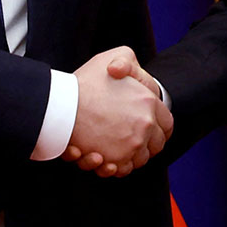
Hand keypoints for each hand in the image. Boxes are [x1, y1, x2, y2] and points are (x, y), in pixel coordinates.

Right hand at [69, 47, 171, 176]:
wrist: (60, 106)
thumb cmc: (83, 82)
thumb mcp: (111, 57)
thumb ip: (126, 61)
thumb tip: (124, 71)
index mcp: (148, 101)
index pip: (166, 122)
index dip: (160, 127)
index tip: (151, 129)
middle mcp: (145, 125)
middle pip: (156, 144)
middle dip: (147, 144)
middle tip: (131, 140)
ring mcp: (131, 145)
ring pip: (139, 159)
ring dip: (130, 156)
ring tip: (113, 148)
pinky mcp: (115, 160)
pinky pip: (122, 170)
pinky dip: (115, 168)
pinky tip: (103, 158)